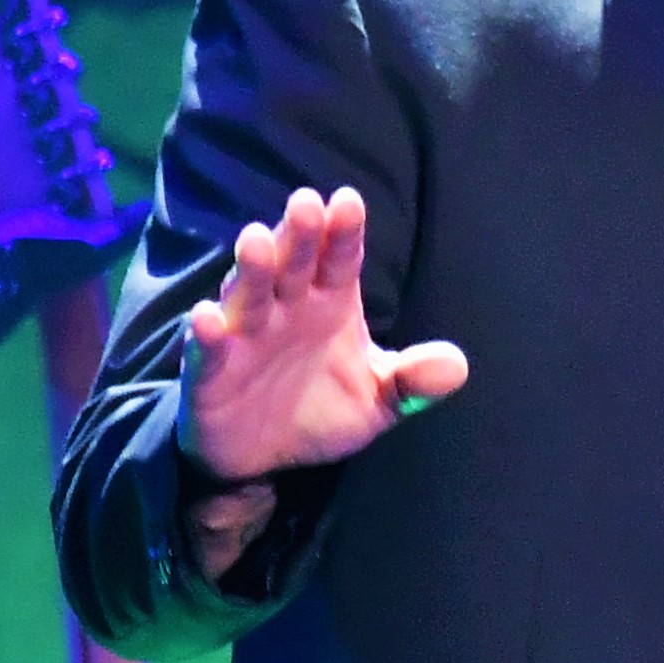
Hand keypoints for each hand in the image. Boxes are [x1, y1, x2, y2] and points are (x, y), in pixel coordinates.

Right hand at [174, 188, 467, 572]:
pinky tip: (208, 319)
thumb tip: (457, 367)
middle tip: (305, 203)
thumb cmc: (320, 411)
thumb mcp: (376, 400)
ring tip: (256, 242)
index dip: (343, 231)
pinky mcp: (209, 370)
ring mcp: (245, 334)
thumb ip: (412, 381)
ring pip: (248, 293)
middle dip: (298, 234)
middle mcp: (285, 307)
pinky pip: (207, 349)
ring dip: (251, 268)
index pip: (339, 259)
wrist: (263, 460)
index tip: (349, 202)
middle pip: (292, 263)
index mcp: (329, 302)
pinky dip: (206, 333)